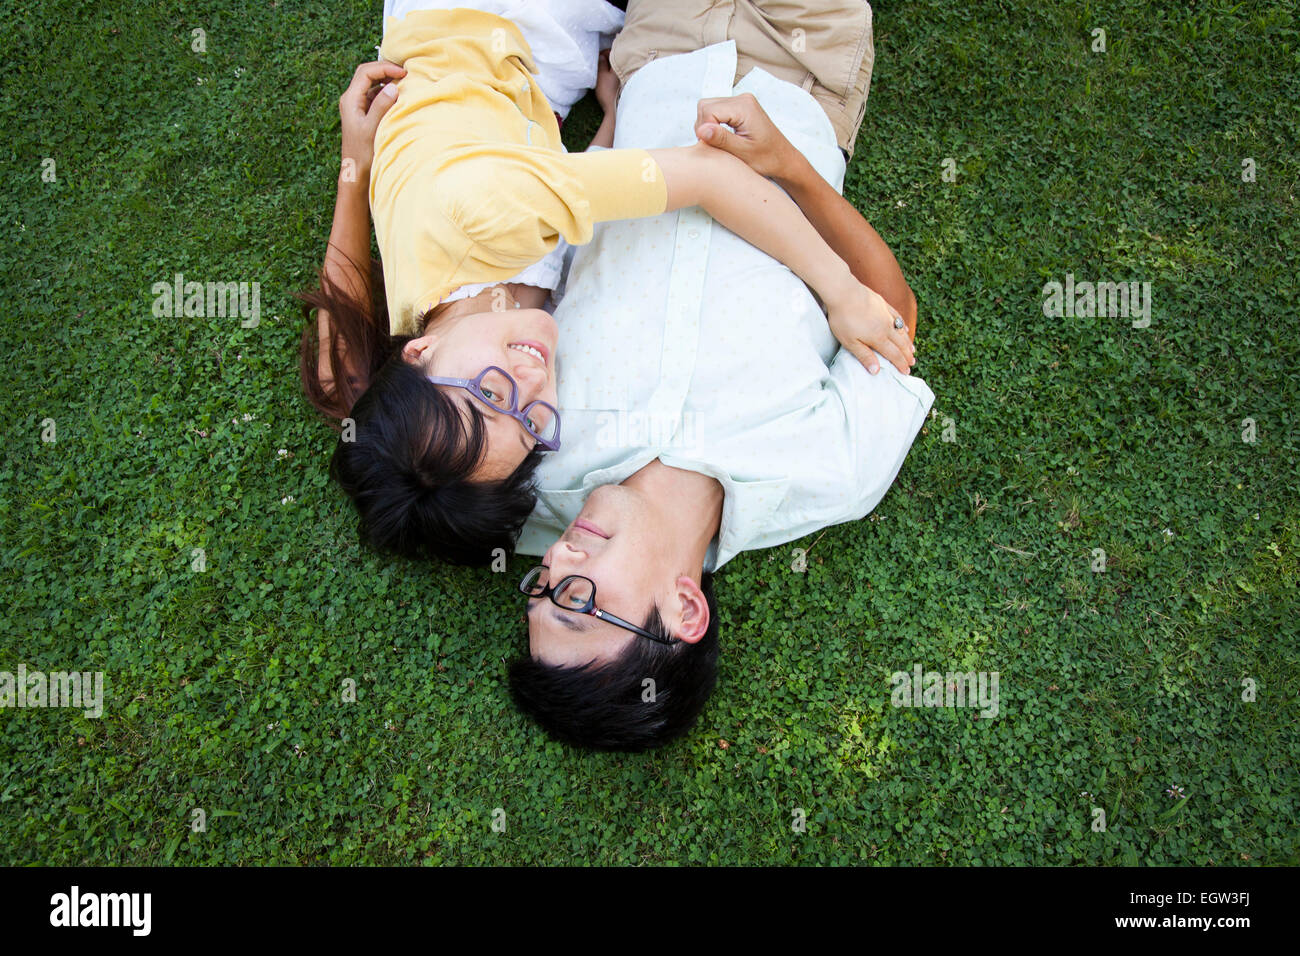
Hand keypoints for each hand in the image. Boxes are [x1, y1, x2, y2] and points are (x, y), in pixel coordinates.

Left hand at [339, 60, 406, 178]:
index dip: (385, 68)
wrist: (356, 172)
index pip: (366, 72)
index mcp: (350, 99)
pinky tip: (397, 96)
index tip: (403, 73)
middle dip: (385, 69)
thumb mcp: (373, 128)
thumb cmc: (363, 153)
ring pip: (371, 83)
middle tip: (404, 73)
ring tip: (403, 82)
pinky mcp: (362, 113)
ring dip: (386, 79)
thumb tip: (393, 86)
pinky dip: (385, 91)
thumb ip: (382, 106)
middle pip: (367, 74)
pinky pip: (373, 95)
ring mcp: (356, 106)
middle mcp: (351, 99)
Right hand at [594, 49, 618, 114]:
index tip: (597, 58)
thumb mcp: (601, 75)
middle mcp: (624, 69)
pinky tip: (605, 79)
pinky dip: (611, 73)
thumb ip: (601, 63)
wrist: (613, 107)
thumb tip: (602, 56)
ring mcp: (623, 76)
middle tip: (598, 64)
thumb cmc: (607, 91)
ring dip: (608, 67)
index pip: (612, 52)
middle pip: (615, 59)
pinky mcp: (622, 83)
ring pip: (615, 66)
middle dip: (606, 60)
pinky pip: (616, 73)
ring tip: (601, 72)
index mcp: (619, 65)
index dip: (603, 53)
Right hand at [694, 92, 802, 181]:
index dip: (704, 130)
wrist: (783, 158)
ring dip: (707, 126)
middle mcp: (743, 99)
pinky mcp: (740, 107)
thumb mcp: (743, 153)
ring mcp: (741, 101)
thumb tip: (700, 130)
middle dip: (703, 126)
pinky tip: (723, 138)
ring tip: (720, 143)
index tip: (712, 147)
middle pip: (705, 106)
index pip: (708, 111)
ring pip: (708, 108)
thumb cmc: (767, 159)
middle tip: (713, 146)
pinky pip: (716, 110)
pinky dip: (714, 124)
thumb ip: (721, 139)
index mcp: (744, 107)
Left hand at [825, 277, 916, 375]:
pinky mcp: (883, 304)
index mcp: (878, 338)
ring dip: (907, 342)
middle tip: (912, 363)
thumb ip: (864, 356)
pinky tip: (904, 327)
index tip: (906, 372)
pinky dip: (902, 324)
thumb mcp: (850, 342)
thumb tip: (876, 371)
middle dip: (907, 355)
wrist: (844, 292)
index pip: (893, 354)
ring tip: (912, 349)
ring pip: (901, 331)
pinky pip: (897, 316)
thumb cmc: (844, 319)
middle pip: (900, 344)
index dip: (901, 364)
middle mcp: (886, 327)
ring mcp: (886, 314)